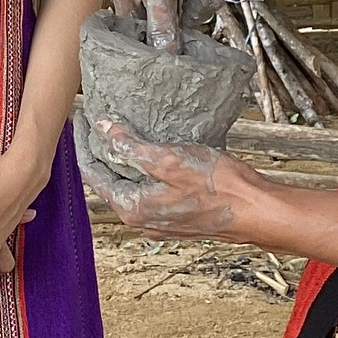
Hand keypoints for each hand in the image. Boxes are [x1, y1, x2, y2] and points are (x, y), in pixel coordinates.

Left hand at [85, 116, 257, 239]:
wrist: (257, 210)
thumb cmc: (219, 187)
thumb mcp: (170, 160)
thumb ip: (131, 147)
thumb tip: (103, 129)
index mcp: (132, 208)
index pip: (92, 173)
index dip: (84, 142)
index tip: (80, 119)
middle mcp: (140, 218)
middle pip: (109, 179)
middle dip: (101, 149)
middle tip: (98, 119)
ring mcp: (158, 218)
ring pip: (130, 183)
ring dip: (123, 157)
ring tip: (121, 128)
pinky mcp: (175, 213)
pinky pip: (149, 187)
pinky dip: (143, 167)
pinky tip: (152, 148)